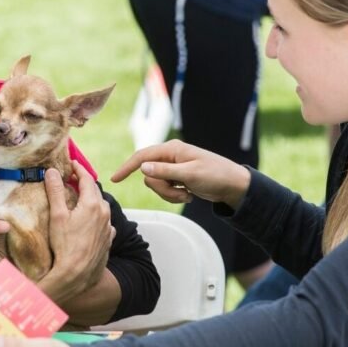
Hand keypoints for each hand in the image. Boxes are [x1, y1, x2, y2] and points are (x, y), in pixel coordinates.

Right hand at [39, 161, 114, 304]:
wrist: (76, 274)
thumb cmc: (64, 245)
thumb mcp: (57, 215)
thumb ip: (55, 191)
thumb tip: (51, 172)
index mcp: (93, 204)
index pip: (87, 179)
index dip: (79, 169)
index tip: (72, 164)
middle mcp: (104, 214)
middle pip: (95, 192)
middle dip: (85, 183)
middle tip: (73, 179)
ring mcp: (108, 228)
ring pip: (101, 207)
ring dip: (92, 200)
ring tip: (80, 199)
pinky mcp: (108, 240)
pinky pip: (104, 223)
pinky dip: (97, 218)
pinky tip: (90, 222)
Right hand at [111, 139, 250, 208]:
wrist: (233, 185)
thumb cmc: (215, 175)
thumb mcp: (189, 174)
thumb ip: (165, 171)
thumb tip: (142, 167)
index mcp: (172, 150)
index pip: (142, 157)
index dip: (127, 167)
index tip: (115, 179)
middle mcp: (170, 157)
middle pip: (149, 176)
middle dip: (162, 189)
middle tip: (181, 192)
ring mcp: (174, 168)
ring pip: (157, 185)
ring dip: (170, 194)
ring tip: (187, 194)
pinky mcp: (178, 178)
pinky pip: (166, 190)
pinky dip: (175, 196)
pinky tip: (189, 195)